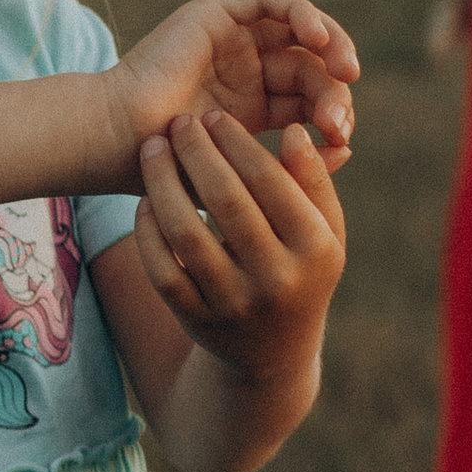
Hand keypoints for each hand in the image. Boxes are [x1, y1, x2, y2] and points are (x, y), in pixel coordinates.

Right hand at [115, 0, 358, 170]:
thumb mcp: (245, 175)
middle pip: (309, 68)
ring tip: (345, 74)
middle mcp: (244, 71)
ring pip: (299, 30)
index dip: (331, 118)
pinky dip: (302, 13)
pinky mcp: (216, 14)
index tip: (340, 143)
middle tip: (339, 121)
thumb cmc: (171, 172)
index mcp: (249, 110)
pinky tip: (319, 40)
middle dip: (333, 92)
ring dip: (331, 47)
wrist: (121, 146)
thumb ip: (292, 164)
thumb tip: (348, 148)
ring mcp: (230, 42)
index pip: (308, 104)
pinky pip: (271, 0)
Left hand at [132, 110, 345, 387]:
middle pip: (226, 200)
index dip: (237, 143)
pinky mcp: (196, 320)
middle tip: (179, 123)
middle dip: (197, 152)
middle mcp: (275, 280)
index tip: (215, 117)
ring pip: (185, 233)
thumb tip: (293, 131)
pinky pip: (161, 270)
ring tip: (152, 150)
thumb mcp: (325, 232)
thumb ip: (314, 182)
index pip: (270, 181)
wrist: (273, 353)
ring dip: (162, 183)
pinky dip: (147, 231)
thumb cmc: (301, 270)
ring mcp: (232, 304)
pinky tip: (145, 200)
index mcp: (314, 250)